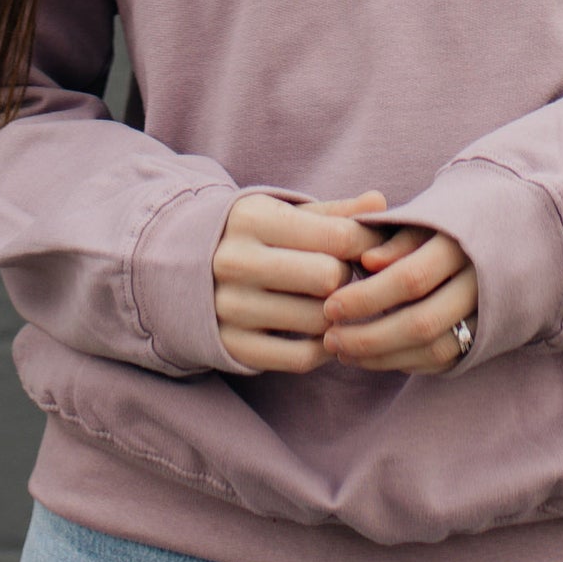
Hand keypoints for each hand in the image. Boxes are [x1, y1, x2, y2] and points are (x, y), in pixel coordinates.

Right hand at [212, 191, 386, 372]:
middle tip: (340, 276)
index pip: (337, 236)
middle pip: (328, 279)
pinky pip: (300, 358)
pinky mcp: (232, 345)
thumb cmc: (255, 237)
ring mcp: (229, 307)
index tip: (368, 249)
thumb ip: (336, 212)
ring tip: (331, 302)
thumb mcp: (287, 214)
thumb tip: (380, 203)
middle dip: (345, 279)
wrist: (181, 269)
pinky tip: (323, 333)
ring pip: (318, 321)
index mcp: (251, 219)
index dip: (366, 244)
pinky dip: (322, 349)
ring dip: (336, 315)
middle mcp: (235, 262)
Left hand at [322, 225, 477, 374]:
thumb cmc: (451, 221)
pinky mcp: (487, 337)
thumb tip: (365, 262)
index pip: (411, 279)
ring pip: (433, 349)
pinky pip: (444, 361)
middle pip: (422, 323)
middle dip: (370, 337)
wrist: (509, 235)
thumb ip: (395, 238)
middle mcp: (480, 284)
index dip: (367, 297)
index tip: (330, 306)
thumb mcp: (426, 216)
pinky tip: (373, 358)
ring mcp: (488, 315)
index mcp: (462, 245)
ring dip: (383, 358)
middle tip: (330, 339)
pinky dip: (405, 363)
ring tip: (343, 353)